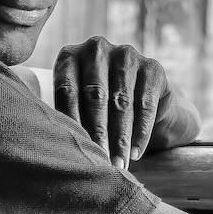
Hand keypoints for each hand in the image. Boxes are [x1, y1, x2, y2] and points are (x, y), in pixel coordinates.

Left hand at [54, 36, 195, 167]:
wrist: (139, 96)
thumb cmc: (96, 106)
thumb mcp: (76, 106)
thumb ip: (65, 118)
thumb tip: (60, 151)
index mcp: (69, 56)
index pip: (67, 91)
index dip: (70, 123)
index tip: (74, 151)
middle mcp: (96, 48)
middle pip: (95, 95)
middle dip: (98, 133)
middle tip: (100, 162)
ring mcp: (126, 54)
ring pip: (122, 102)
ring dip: (121, 138)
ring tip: (119, 164)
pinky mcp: (152, 67)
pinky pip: (146, 104)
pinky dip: (141, 132)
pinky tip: (136, 153)